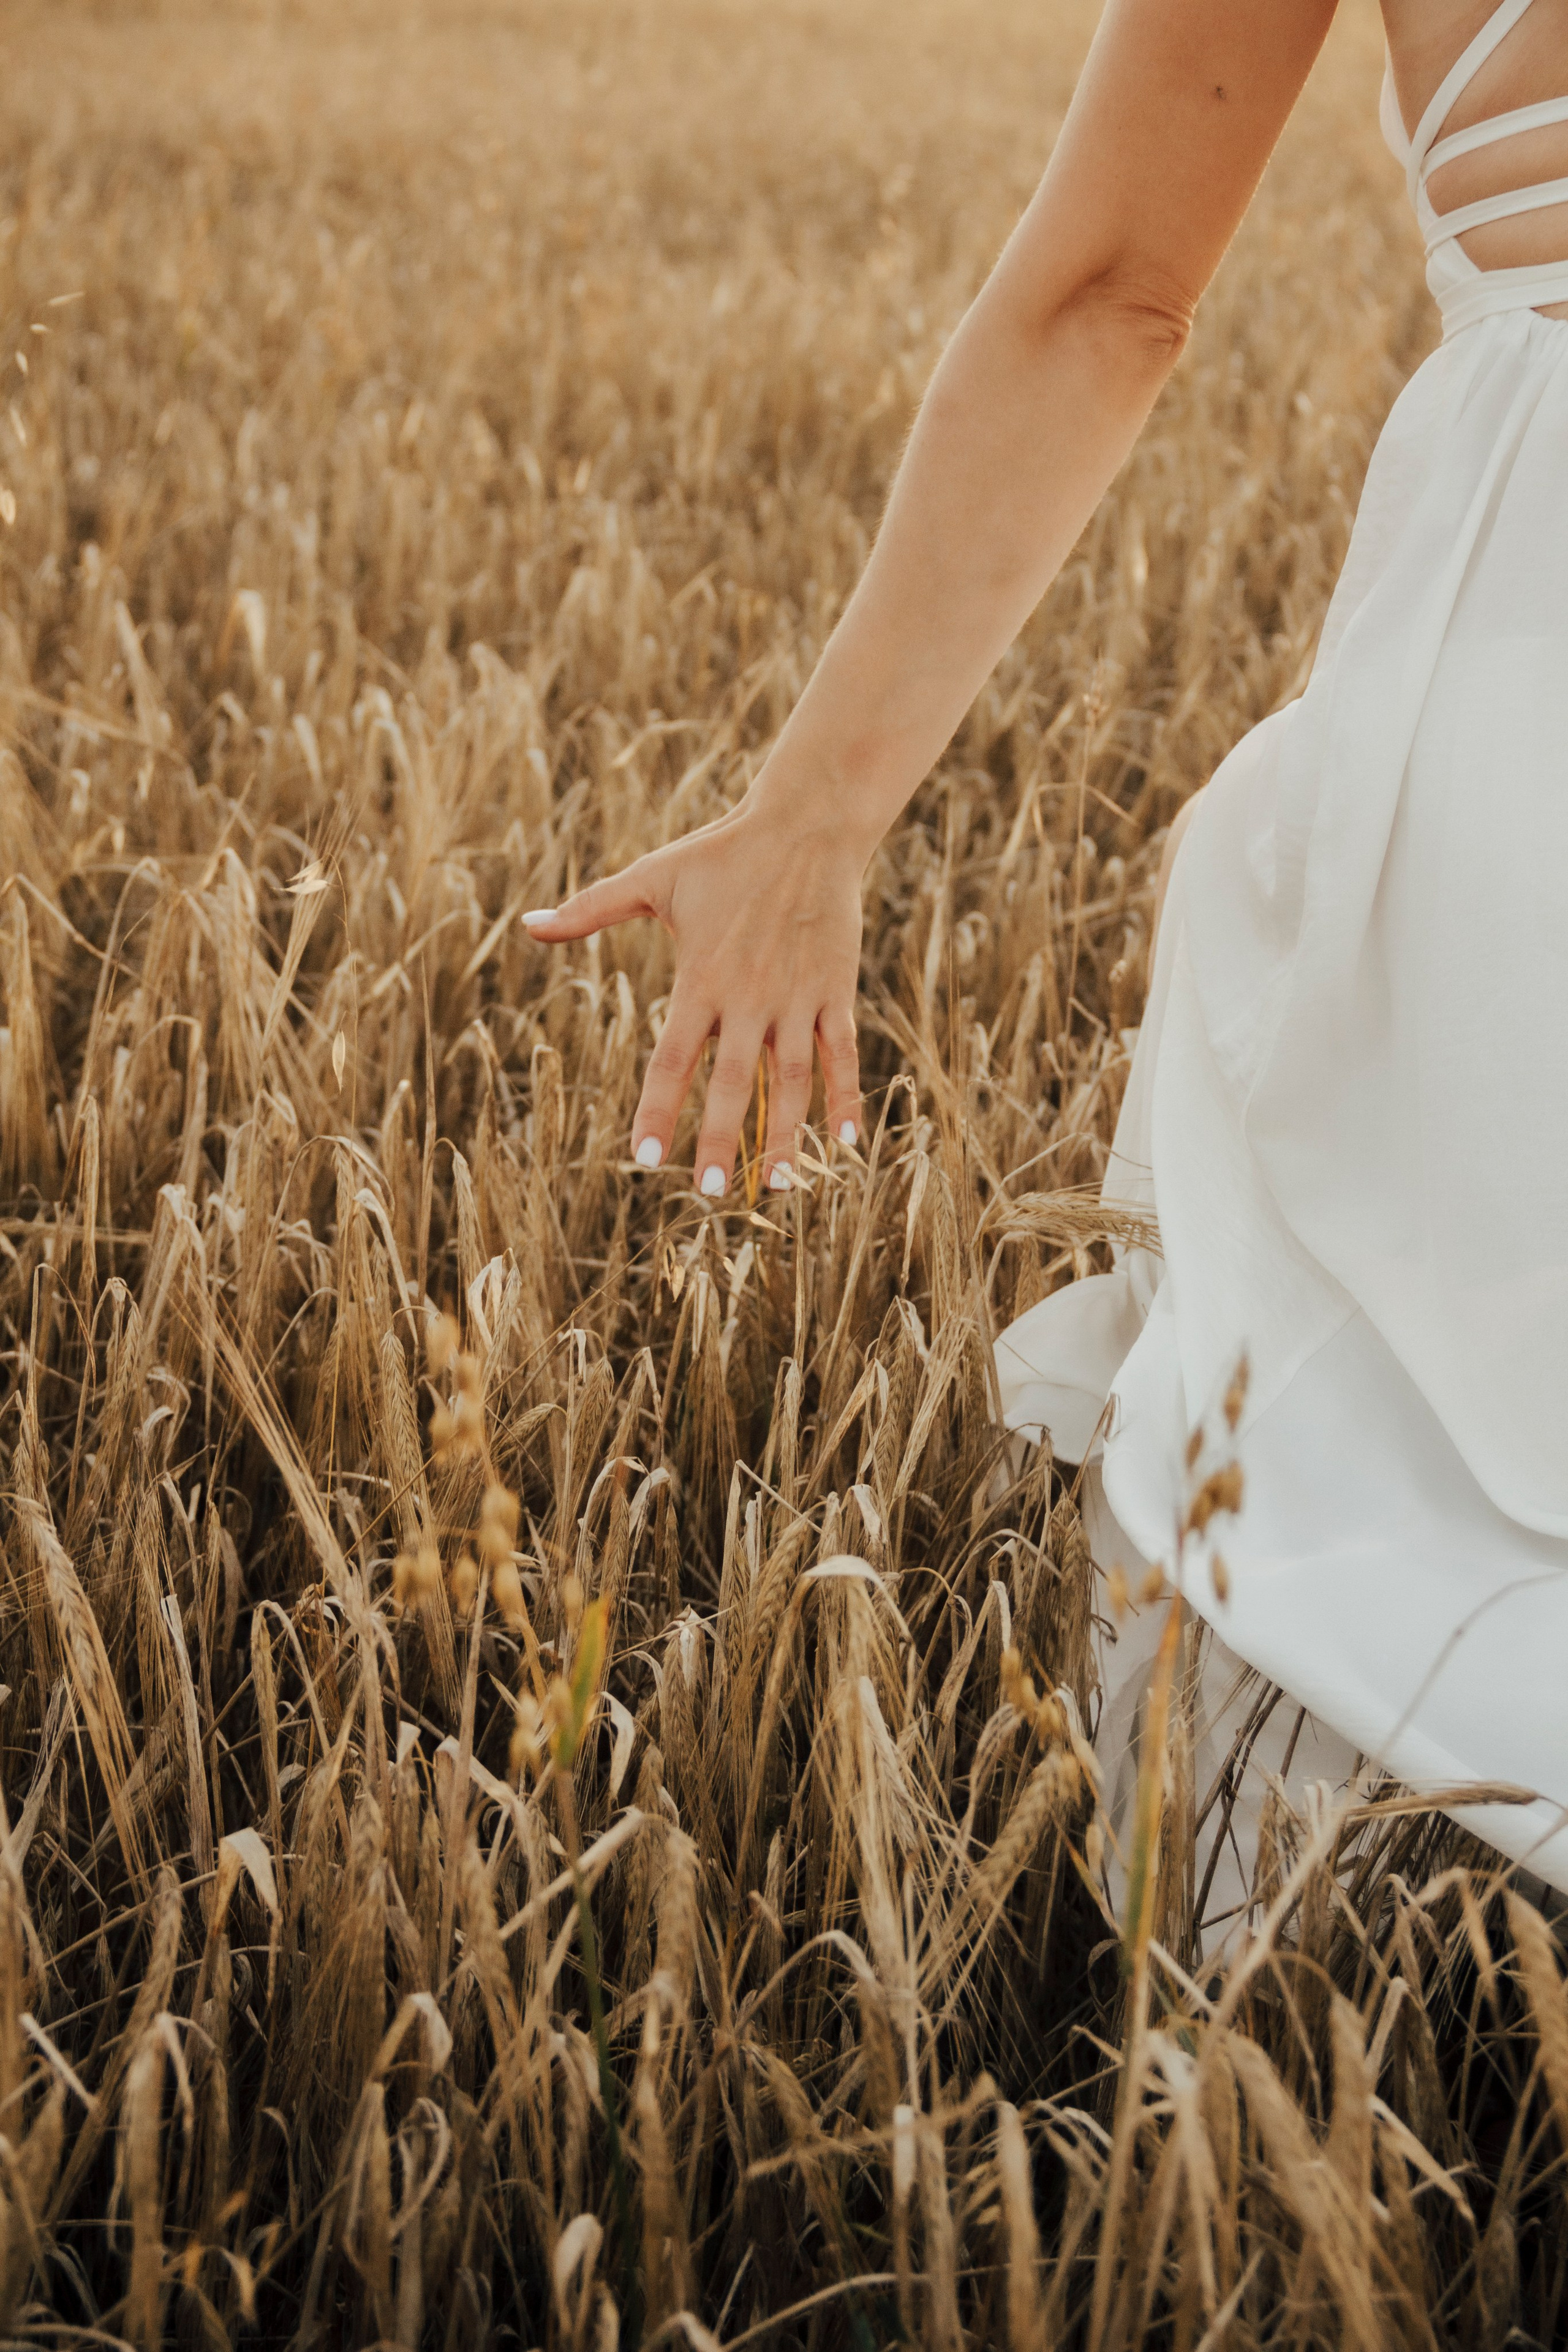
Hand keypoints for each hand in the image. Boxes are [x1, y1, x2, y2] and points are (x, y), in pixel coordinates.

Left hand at [521, 795, 864, 1195]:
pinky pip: (841, 1053)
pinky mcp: (835, 990)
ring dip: (785, 1134)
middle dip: (719, 1138)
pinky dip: (844, 1097)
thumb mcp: (651, 878)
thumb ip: (590, 909)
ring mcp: (796, 997)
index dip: (657, 1109)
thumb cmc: (722, 853)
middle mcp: (749, 996)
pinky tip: (841, 1143)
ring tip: (776, 1187)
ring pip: (792, 1079)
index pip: (673, 1058)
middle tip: (705, 1192)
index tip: (643, 1158)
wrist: (806, 825)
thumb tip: (527, 925)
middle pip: (732, 1081)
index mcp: (701, 978)